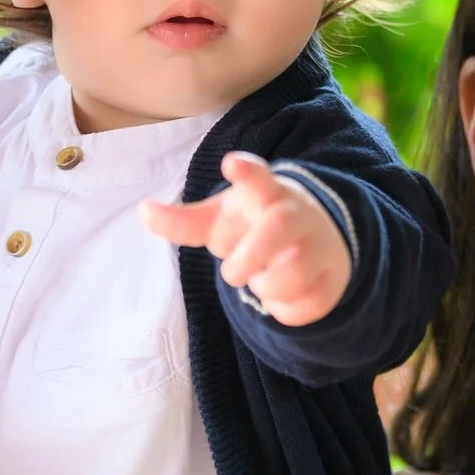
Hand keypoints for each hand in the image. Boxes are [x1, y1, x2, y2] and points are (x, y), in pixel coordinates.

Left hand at [139, 153, 351, 327]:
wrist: (317, 240)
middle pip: (275, 230)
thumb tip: (141, 211)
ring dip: (265, 288)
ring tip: (262, 279)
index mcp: (264, 193)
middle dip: (246, 260)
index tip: (232, 164)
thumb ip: (183, 221)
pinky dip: (285, 310)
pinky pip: (305, 306)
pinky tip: (285, 295)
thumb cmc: (256, 225)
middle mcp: (296, 213)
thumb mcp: (221, 219)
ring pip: (289, 276)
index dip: (245, 172)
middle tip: (234, 271)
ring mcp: (320, 244)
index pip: (257, 177)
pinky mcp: (334, 278)